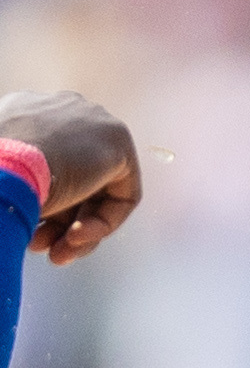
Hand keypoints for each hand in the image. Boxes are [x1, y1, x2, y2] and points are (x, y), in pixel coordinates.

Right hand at [0, 89, 140, 261]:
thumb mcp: (2, 178)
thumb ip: (21, 183)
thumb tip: (33, 210)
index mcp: (25, 113)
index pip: (46, 163)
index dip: (42, 203)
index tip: (27, 231)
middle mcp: (61, 112)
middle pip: (74, 179)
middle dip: (60, 223)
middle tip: (45, 251)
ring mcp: (92, 124)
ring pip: (95, 191)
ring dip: (78, 231)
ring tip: (58, 255)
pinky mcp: (117, 143)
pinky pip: (119, 194)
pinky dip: (101, 223)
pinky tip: (75, 238)